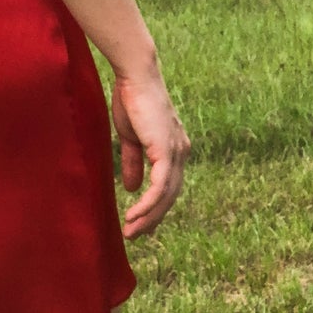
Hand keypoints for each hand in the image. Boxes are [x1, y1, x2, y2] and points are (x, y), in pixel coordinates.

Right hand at [110, 72, 190, 240]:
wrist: (136, 77)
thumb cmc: (132, 101)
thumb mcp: (131, 138)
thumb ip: (134, 162)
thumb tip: (133, 188)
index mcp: (174, 148)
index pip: (168, 186)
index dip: (155, 207)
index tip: (140, 223)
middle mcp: (181, 152)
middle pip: (171, 196)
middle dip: (153, 218)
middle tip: (134, 235)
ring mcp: (176, 152)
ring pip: (167, 196)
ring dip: (149, 217)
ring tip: (131, 231)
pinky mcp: (167, 151)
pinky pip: (160, 187)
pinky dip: (148, 205)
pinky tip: (135, 216)